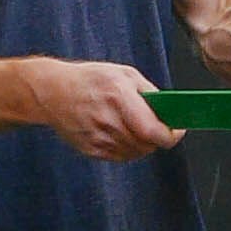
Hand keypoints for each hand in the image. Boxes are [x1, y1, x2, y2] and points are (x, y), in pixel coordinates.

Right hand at [25, 57, 180, 161]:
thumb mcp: (124, 74)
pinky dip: (128, 148)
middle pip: (147, 144)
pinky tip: (121, 132)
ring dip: (143, 143)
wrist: (52, 92)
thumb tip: (169, 111)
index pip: (153, 130)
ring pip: (136, 152)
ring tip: (136, 126)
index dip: (171, 135)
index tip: (178, 130)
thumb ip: (149, 92)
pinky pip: (121, 156)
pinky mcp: (91, 149)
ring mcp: (98, 138)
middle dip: (158, 137)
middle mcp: (108, 120)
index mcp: (119, 97)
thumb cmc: (91, 79)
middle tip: (158, 125)